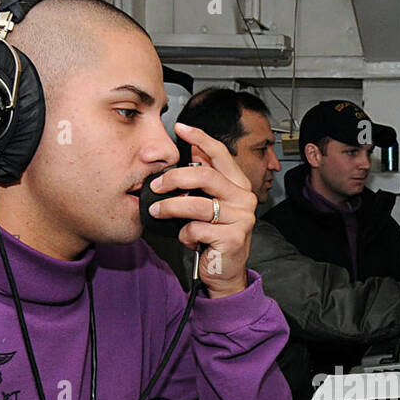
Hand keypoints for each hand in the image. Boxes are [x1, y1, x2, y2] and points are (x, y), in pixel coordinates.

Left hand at [146, 123, 256, 297]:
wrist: (225, 272)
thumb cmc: (215, 236)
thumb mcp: (210, 204)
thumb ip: (204, 179)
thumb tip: (192, 148)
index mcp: (238, 185)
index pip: (220, 154)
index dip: (199, 138)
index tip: (180, 127)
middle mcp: (244, 198)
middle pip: (204, 176)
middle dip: (173, 178)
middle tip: (155, 186)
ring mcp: (242, 218)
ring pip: (196, 204)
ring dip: (170, 208)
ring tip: (158, 212)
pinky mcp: (233, 238)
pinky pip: (196, 229)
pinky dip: (185, 234)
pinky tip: (189, 239)